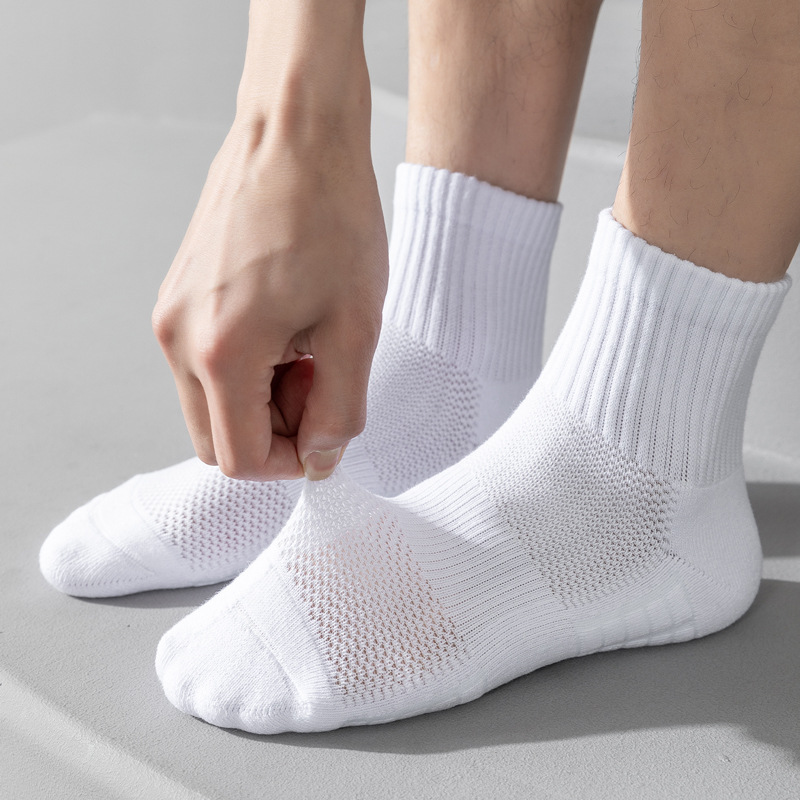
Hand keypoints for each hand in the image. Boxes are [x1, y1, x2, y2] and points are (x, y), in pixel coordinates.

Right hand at [152, 117, 387, 480]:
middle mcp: (178, 339)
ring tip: (311, 347)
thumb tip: (319, 459)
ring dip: (261, 399)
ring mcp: (170, 313)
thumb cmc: (332, 216)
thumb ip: (340, 409)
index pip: (242, 459)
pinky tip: (288, 327)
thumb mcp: (356, 326)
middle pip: (216, 439)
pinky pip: (204, 363)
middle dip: (274, 431)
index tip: (329, 431)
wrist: (295, 130)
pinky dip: (245, 368)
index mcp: (220, 353)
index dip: (292, 462)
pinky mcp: (176, 294)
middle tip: (323, 381)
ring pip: (209, 403)